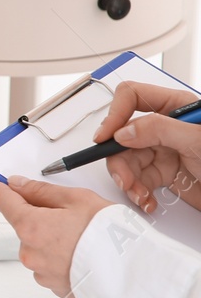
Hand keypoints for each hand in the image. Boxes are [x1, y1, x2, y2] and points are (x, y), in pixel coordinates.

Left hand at [0, 175, 113, 297]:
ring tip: (84, 237)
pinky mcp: (54, 286)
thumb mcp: (77, 199)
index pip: (3, 201)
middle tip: (70, 212)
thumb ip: (41, 191)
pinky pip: (51, 265)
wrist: (133, 273)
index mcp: (30, 227)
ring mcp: (40, 272)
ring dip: (53, 239)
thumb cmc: (110, 235)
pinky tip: (83, 254)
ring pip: (38, 247)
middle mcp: (29, 252)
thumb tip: (17, 185)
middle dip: (40, 216)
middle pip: (25, 225)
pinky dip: (62, 257)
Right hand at [95, 81, 200, 214]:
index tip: (106, 137)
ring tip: (139, 194)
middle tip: (124, 178)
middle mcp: (165, 127)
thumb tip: (123, 131)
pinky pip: (137, 180)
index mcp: (175, 107)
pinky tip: (148, 200)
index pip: (132, 97)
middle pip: (122, 135)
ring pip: (126, 160)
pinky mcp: (163, 174)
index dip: (115, 114)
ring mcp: (163, 151)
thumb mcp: (198, 139)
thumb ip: (160, 129)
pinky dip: (137, 193)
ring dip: (127, 180)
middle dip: (119, 159)